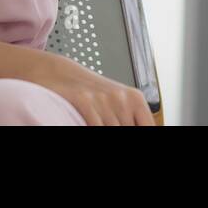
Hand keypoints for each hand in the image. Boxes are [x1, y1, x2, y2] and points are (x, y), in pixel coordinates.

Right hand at [21, 51, 154, 125]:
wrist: (59, 73)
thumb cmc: (90, 92)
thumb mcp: (116, 104)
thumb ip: (130, 119)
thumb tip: (142, 127)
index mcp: (134, 99)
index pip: (148, 127)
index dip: (142, 134)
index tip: (129, 128)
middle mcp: (121, 98)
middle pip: (127, 130)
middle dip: (116, 131)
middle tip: (106, 123)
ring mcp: (103, 99)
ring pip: (111, 130)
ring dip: (102, 129)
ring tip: (94, 122)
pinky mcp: (84, 100)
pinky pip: (95, 126)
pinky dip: (87, 126)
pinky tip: (81, 123)